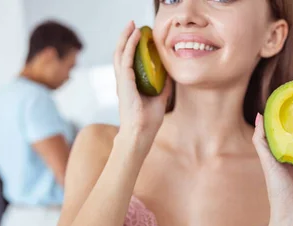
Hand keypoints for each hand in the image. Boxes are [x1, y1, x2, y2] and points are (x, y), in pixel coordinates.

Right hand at [113, 21, 171, 155]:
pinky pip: (126, 59)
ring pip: (120, 53)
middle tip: (134, 25)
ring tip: (132, 25)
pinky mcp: (124, 82)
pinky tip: (136, 36)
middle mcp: (123, 81)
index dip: (132, 48)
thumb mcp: (160, 99)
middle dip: (127, 38)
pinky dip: (130, 46)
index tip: (140, 36)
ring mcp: (122, 81)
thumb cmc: (148, 121)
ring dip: (126, 37)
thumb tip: (171, 75)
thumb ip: (164, 86)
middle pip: (122, 54)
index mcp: (130, 85)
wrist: (141, 133)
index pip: (129, 61)